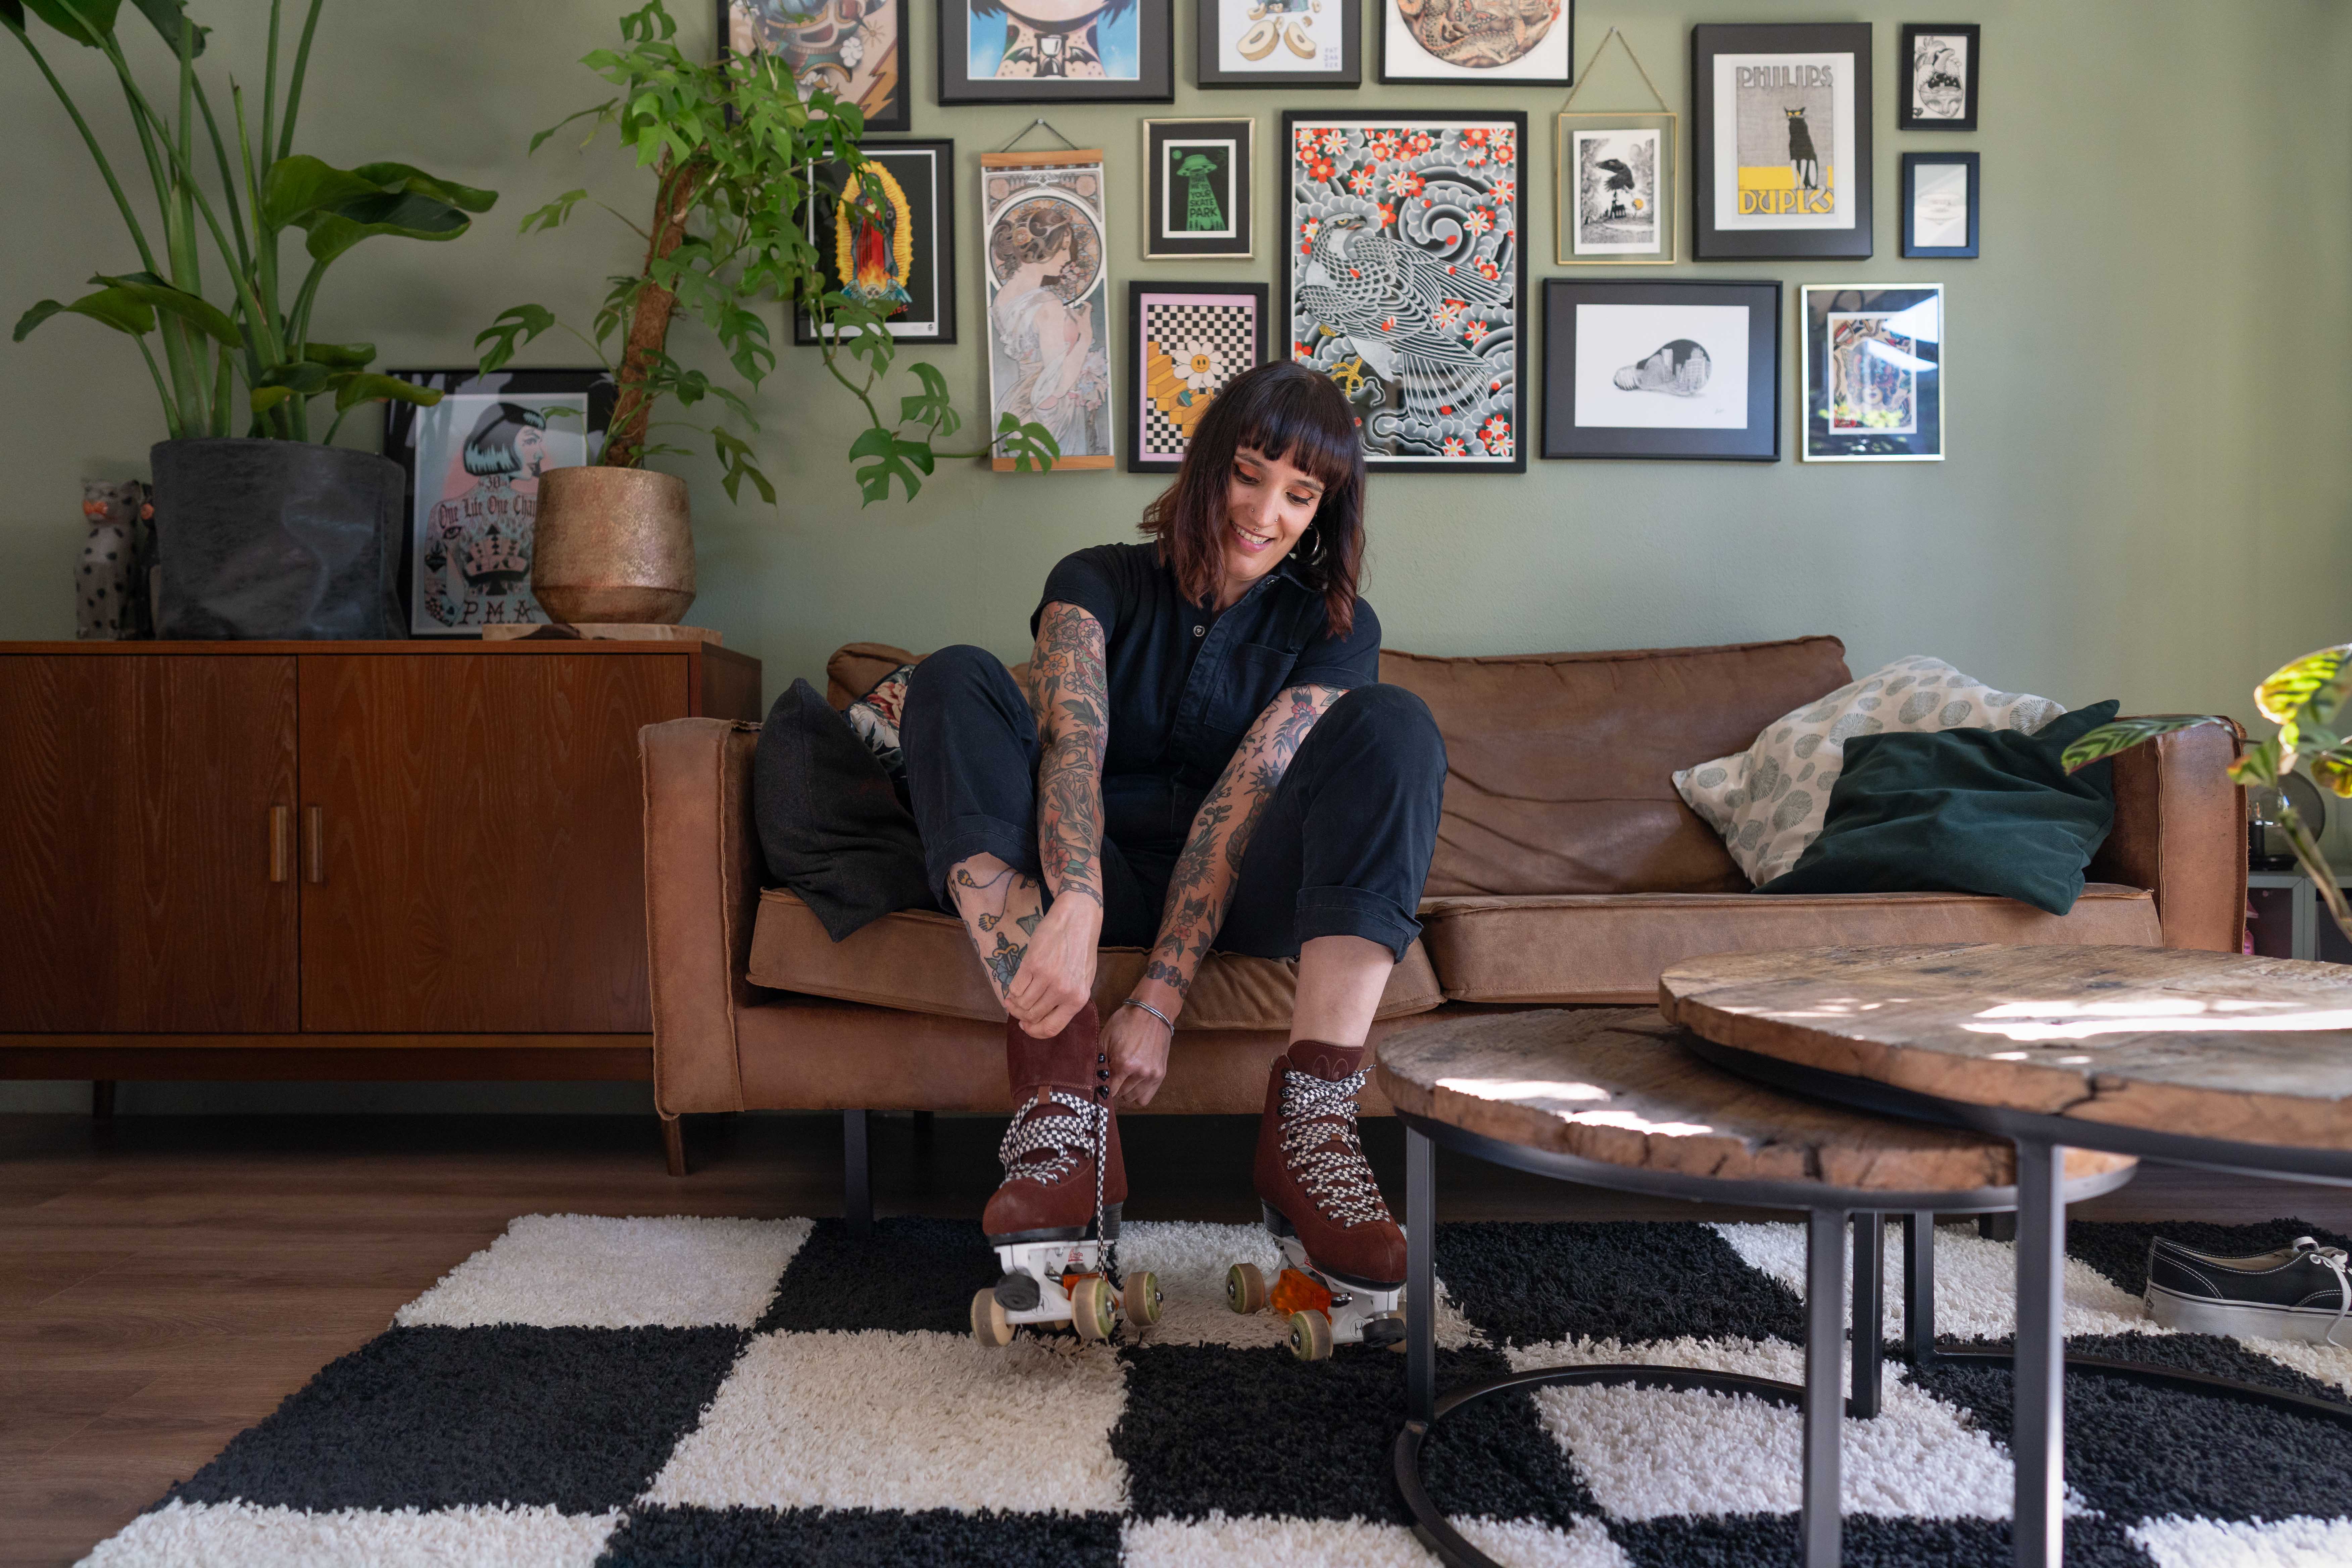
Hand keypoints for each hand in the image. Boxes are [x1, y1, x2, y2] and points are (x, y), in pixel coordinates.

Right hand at [1005, 895, 1100, 1036]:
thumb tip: (1043, 1017)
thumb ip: (1067, 1000)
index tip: (1026, 1026)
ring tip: (1013, 998)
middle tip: (1016, 1008)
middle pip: (1032, 1016)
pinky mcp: (1033, 963)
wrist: (1076, 919)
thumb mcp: (1083, 980)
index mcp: (1078, 999)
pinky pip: (1015, 987)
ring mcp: (1047, 978)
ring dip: (1014, 1003)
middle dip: (1021, 1015)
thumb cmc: (1080, 949)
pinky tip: (1015, 986)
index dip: (1034, 1031)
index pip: (1052, 1028)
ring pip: (1021, 1003)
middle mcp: (1063, 991)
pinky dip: (1012, 990)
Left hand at [1102, 1001, 1172, 1107]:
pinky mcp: (1161, 1074)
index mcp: (1124, 1064)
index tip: (1102, 1081)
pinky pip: (1146, 1097)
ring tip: (1125, 1077)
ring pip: (1133, 1098)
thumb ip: (1098, 1060)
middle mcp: (1139, 1073)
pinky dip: (1139, 1093)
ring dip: (1127, 1091)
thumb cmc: (1126, 1022)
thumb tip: (1093, 1079)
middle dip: (1115, 1087)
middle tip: (1114, 1075)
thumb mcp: (1105, 1037)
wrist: (1153, 1011)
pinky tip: (1135, 1081)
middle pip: (1121, 1095)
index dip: (1104, 1086)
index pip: (1110, 1090)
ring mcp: (1152, 1074)